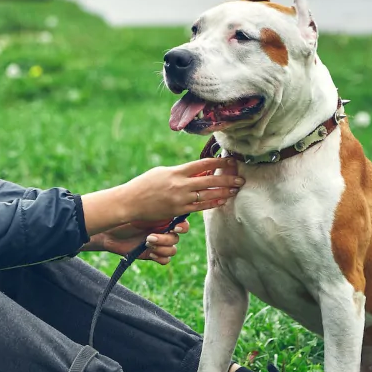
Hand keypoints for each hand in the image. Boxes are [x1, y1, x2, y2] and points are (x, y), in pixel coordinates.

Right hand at [79, 157, 243, 239]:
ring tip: (236, 189)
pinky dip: (212, 203)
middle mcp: (180, 185)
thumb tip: (197, 170)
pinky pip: (200, 207)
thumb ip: (180, 172)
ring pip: (208, 195)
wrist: (130, 202)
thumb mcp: (162, 172)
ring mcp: (180, 199)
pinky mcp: (178, 211)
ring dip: (224, 192)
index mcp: (176, 172)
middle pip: (210, 180)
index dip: (218, 162)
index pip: (202, 164)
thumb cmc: (145, 185)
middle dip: (227, 178)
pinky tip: (222, 200)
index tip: (230, 160)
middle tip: (240, 178)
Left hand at [83, 220, 190, 263]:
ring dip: (162, 248)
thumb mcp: (139, 210)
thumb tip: (172, 207)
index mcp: (164, 218)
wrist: (109, 232)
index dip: (182, 227)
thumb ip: (155, 210)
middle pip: (177, 238)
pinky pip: (166, 260)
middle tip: (149, 237)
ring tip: (147, 243)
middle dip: (165, 239)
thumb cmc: (123, 217)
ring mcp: (158, 244)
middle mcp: (163, 231)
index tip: (175, 228)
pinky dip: (160, 258)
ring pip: (172, 250)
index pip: (182, 223)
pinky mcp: (152, 254)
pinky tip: (150, 253)